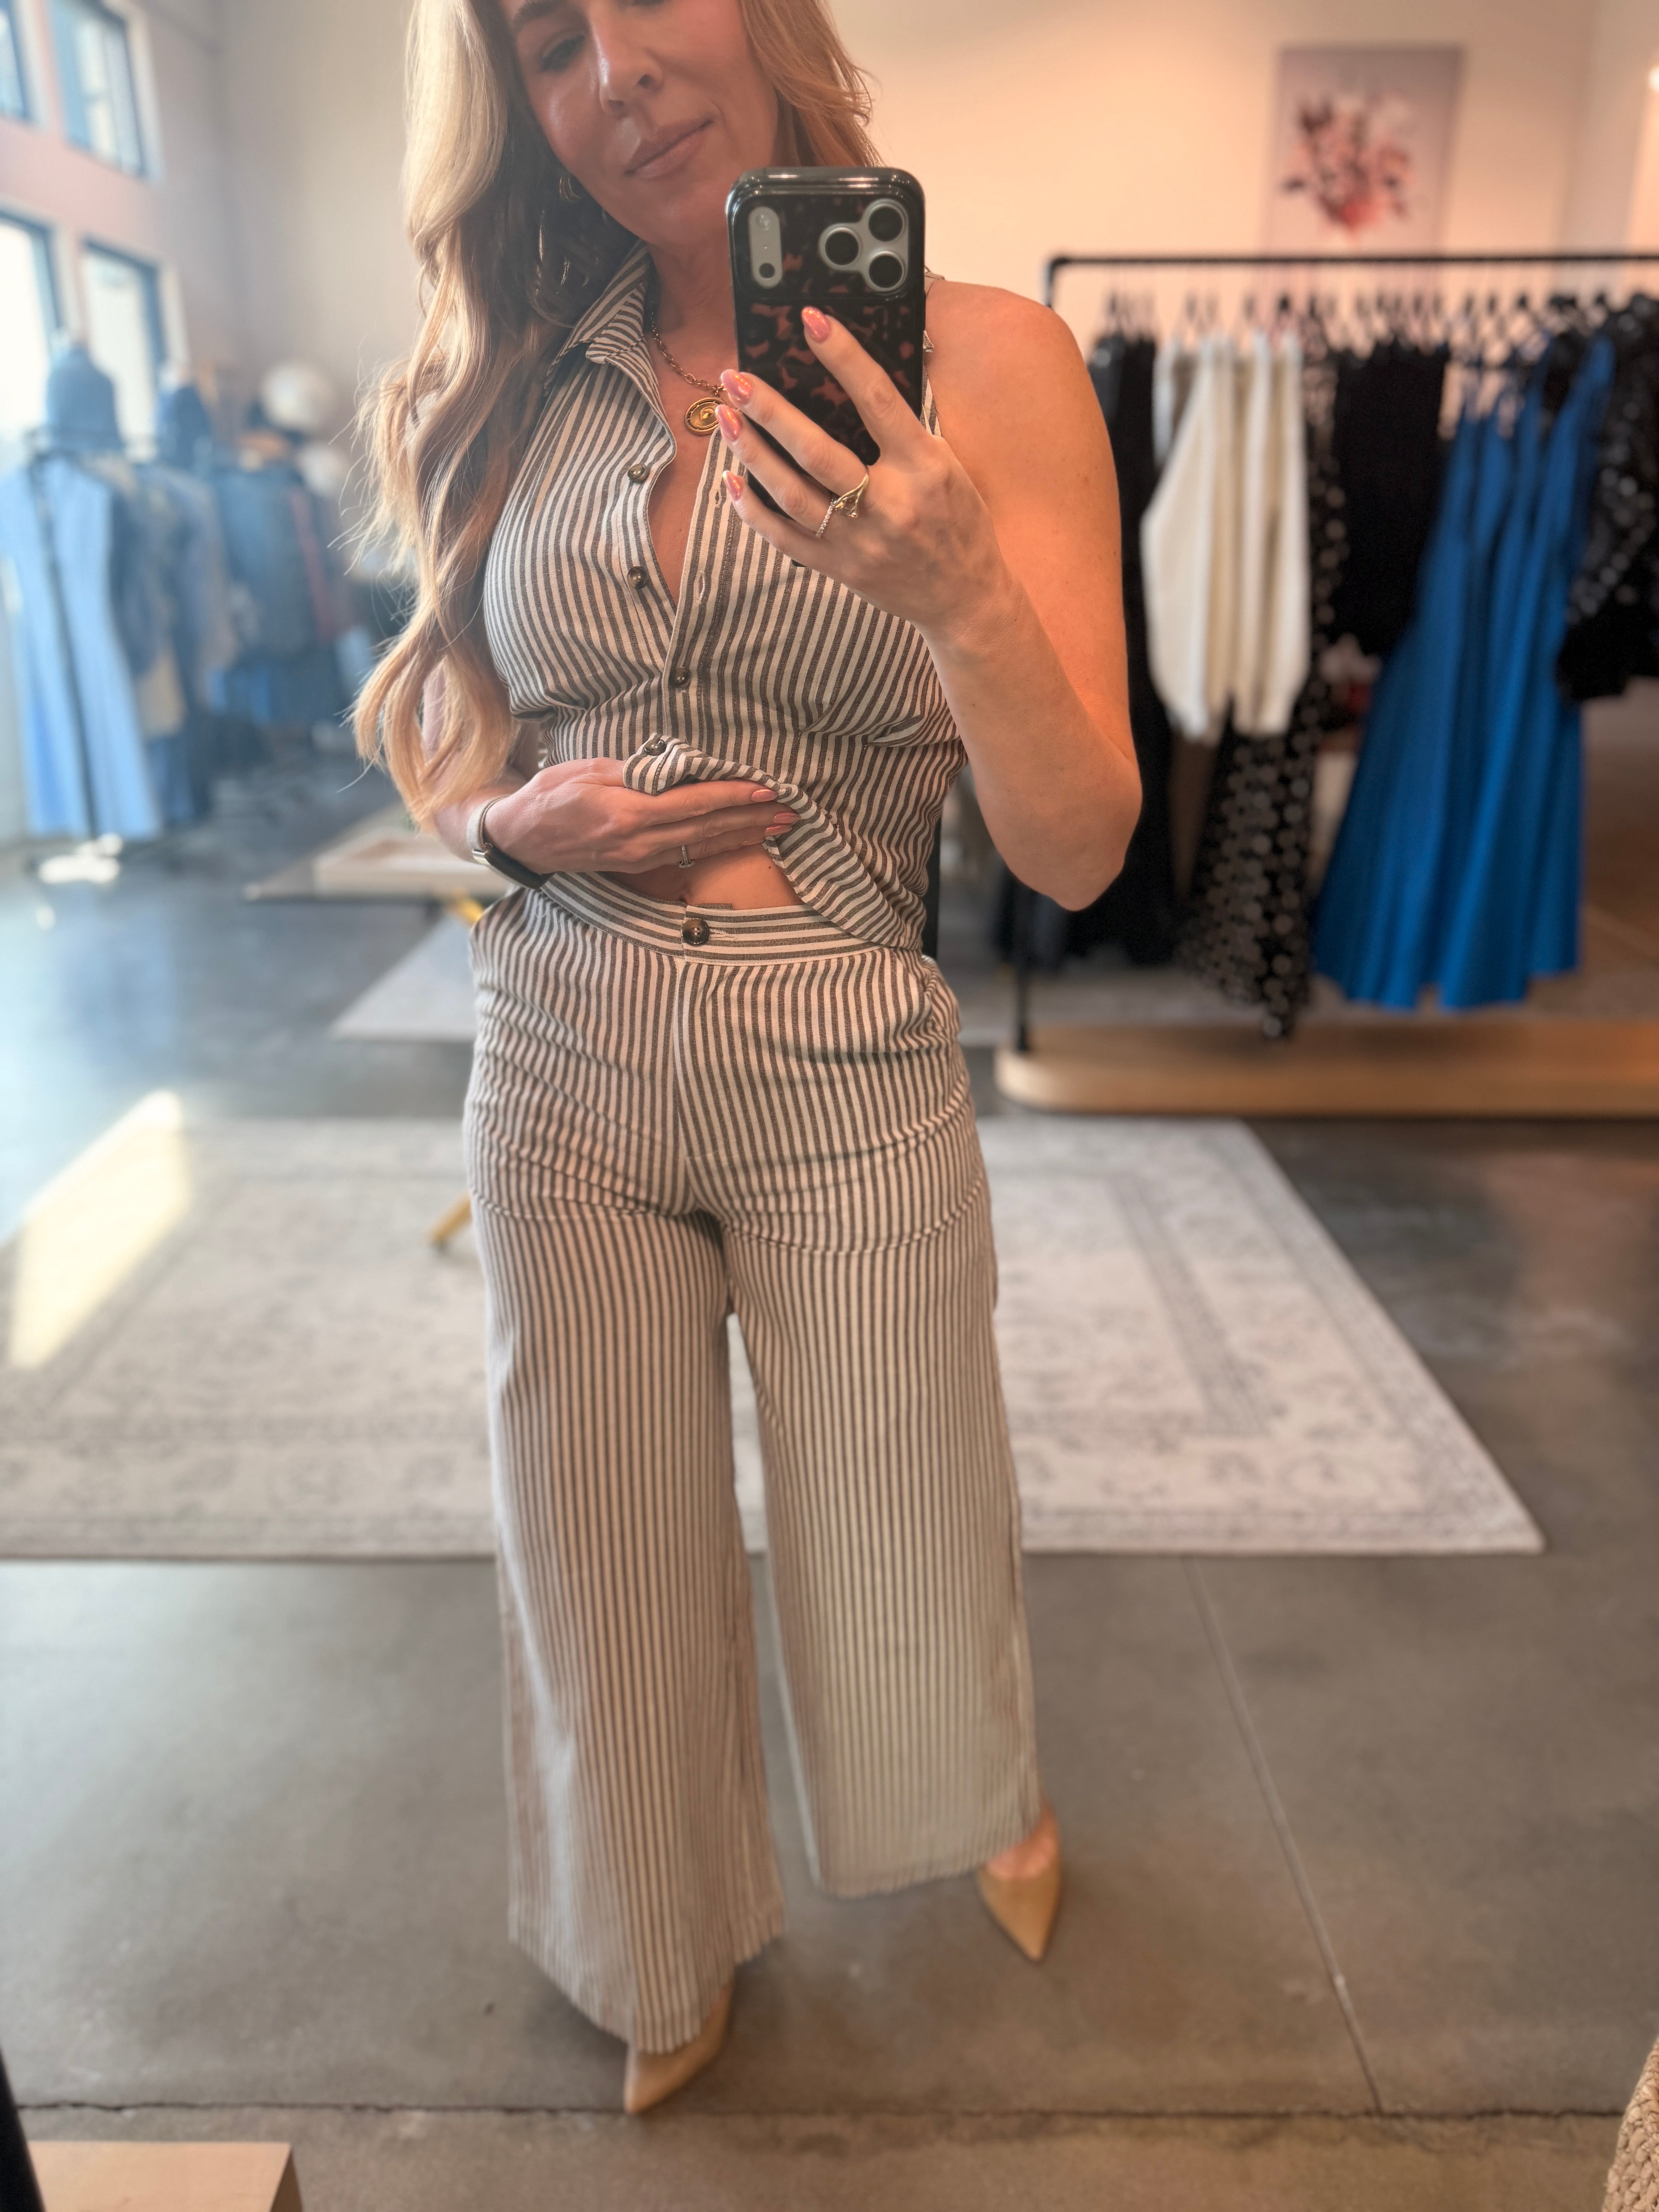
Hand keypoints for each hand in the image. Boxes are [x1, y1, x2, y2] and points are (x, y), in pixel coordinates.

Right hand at [485, 758, 796, 875]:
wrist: (522, 838)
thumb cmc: (552, 794)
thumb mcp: (591, 769)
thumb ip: (637, 772)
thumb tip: (679, 770)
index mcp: (627, 811)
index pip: (693, 803)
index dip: (732, 796)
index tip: (764, 788)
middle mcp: (639, 840)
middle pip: (707, 829)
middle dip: (751, 819)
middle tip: (789, 810)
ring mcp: (640, 857)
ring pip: (702, 845)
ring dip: (743, 836)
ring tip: (778, 827)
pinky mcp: (639, 864)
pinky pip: (687, 853)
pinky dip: (718, 845)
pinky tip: (741, 839)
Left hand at [713, 307, 1008, 642]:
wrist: (965, 598)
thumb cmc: (958, 522)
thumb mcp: (948, 465)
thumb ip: (904, 430)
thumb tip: (854, 380)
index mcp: (924, 467)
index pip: (877, 399)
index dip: (843, 356)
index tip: (811, 320)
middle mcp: (890, 505)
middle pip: (818, 452)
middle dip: (771, 411)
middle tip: (735, 378)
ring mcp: (860, 541)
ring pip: (792, 494)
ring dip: (753, 453)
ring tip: (726, 417)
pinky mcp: (840, 568)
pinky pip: (784, 538)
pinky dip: (752, 510)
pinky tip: (731, 480)